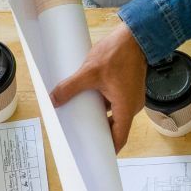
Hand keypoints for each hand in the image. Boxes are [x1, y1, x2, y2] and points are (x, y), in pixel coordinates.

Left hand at [48, 22, 147, 151]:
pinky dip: (103, 105)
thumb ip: (70, 87)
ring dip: (100, 116)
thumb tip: (54, 99)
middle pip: (115, 127)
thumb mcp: (89, 72)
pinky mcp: (129, 87)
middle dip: (98, 132)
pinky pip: (116, 102)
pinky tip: (89, 100)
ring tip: (81, 118)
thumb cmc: (118, 54)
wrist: (136, 35)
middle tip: (82, 137)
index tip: (95, 156)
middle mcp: (132, 106)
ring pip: (115, 114)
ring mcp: (132, 96)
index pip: (119, 138)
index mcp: (126, 108)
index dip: (107, 149)